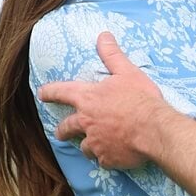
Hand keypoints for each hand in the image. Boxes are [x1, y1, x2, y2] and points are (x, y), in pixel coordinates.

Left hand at [38, 32, 166, 169]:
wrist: (154, 129)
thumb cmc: (140, 98)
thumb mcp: (127, 72)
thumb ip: (112, 55)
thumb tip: (103, 35)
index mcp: (88, 99)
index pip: (61, 93)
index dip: (49, 92)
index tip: (41, 94)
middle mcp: (86, 122)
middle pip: (66, 128)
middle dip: (62, 130)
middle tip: (61, 133)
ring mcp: (95, 142)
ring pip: (84, 147)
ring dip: (87, 145)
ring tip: (94, 145)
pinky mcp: (106, 158)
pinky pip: (102, 159)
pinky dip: (106, 156)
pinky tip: (114, 154)